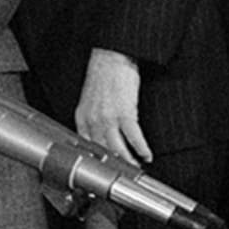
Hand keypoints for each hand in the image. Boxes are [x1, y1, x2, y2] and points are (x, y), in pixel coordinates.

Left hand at [76, 47, 150, 164]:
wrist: (111, 57)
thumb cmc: (103, 75)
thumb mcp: (90, 100)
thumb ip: (92, 118)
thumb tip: (101, 135)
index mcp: (82, 117)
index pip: (87, 146)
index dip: (97, 161)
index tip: (105, 170)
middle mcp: (92, 120)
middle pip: (103, 151)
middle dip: (115, 165)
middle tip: (125, 172)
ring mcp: (108, 117)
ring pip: (118, 149)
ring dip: (129, 161)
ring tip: (137, 166)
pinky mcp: (124, 112)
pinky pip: (134, 137)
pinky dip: (141, 148)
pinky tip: (147, 154)